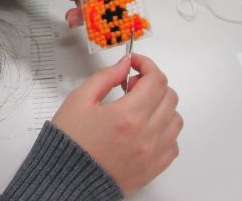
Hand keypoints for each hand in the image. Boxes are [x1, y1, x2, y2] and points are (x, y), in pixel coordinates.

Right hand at [52, 54, 182, 194]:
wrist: (66, 179)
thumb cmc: (70, 141)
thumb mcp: (80, 99)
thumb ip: (106, 76)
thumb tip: (125, 64)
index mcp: (127, 115)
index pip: (156, 80)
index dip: (146, 65)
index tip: (135, 64)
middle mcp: (145, 135)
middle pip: (169, 96)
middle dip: (152, 83)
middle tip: (133, 85)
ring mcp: (152, 154)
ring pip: (176, 119)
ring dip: (161, 106)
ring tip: (140, 107)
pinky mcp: (153, 169)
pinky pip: (173, 144)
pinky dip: (165, 131)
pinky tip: (146, 128)